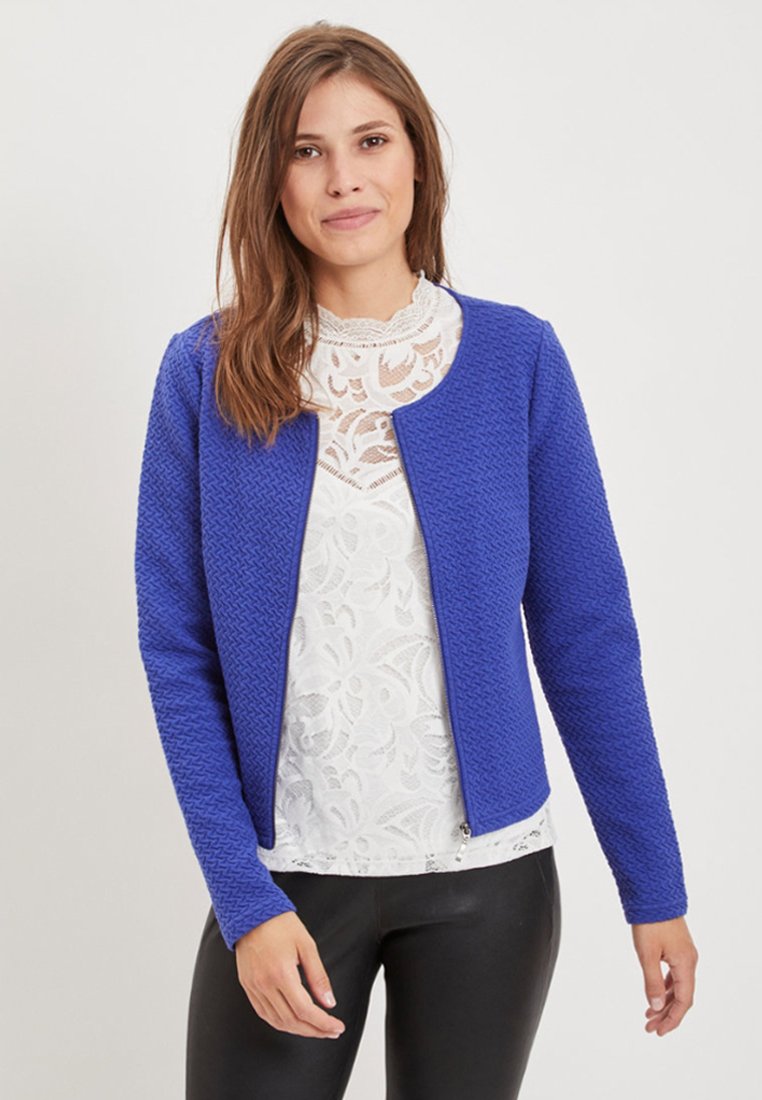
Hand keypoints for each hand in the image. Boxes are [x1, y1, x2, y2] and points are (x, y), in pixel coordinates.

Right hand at [234, 910, 345, 1038]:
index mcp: (281, 973)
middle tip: (331, 1031)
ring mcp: (254, 987)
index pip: (305, 1010)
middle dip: (315, 1030)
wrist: (251, 913)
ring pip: (277, 1022)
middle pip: (292, 1021)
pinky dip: (281, 1023)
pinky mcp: (248, 987)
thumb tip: (329, 1002)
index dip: (323, 1023)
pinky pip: (264, 1014)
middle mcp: (265, 984)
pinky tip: (294, 1022)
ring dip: (299, 1030)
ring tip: (316, 1029)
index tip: (337, 1026)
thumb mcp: (307, 945)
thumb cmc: (280, 924)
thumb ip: (318, 976)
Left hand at [631, 915, 697, 1034]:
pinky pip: (674, 974)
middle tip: (650, 1028)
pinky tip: (655, 995)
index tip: (659, 1031)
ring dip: (664, 1002)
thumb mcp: (647, 954)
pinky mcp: (676, 948)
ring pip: (677, 986)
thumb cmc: (650, 922)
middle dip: (667, 1014)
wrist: (654, 894)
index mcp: (685, 964)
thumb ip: (651, 982)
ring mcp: (683, 954)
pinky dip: (664, 987)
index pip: (683, 1000)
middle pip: (681, 996)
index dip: (672, 1018)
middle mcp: (689, 960)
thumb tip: (656, 1007)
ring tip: (649, 1016)